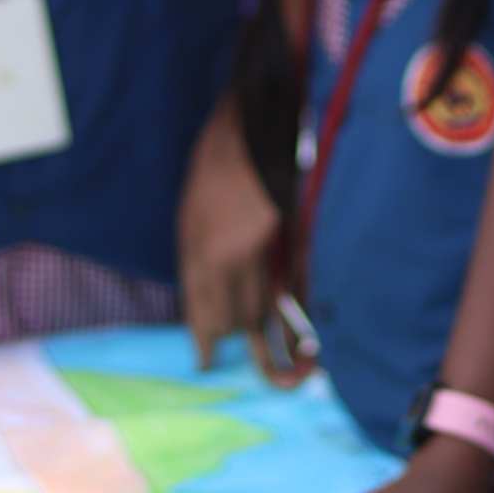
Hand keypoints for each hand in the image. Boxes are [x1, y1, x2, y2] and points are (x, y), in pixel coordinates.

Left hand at [177, 104, 286, 371]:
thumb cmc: (217, 165)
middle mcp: (227, 259)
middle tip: (229, 350)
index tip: (206, 362)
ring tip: (266, 354)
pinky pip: (292, 294)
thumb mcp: (191, 212)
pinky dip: (295, 321)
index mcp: (197, 248)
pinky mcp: (292, 246)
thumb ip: (197, 254)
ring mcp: (263, 254)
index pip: (201, 311)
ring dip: (260, 330)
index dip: (205, 341)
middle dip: (231, 335)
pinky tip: (302, 345)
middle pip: (233, 319)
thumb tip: (205, 292)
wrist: (255, 130)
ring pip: (261, 311)